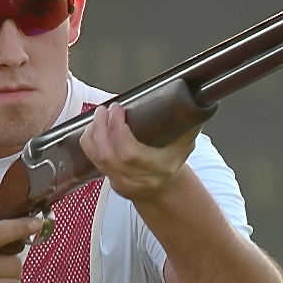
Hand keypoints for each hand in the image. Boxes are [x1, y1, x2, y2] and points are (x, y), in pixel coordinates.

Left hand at [79, 103, 199, 202]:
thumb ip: (187, 121)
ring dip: (93, 134)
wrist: (166, 188)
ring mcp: (123, 183)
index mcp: (160, 168)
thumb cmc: (174, 159)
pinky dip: (90, 142)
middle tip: (105, 110)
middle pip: (109, 156)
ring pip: (98, 159)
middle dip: (102, 128)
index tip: (118, 109)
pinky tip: (94, 128)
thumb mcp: (185, 142)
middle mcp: (140, 179)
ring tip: (98, 115)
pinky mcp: (111, 181)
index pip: (130, 153)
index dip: (117, 130)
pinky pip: (93, 161)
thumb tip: (193, 94)